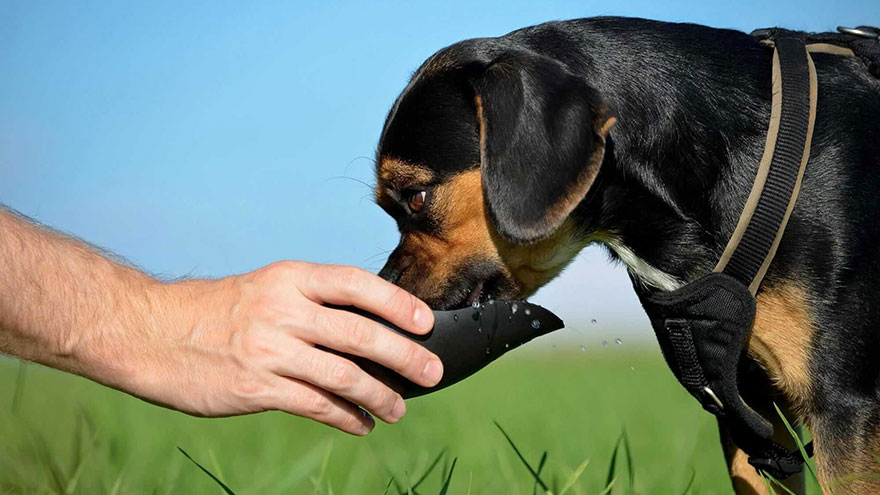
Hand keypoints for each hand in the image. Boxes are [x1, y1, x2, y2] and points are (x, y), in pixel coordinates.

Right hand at [116, 261, 441, 434]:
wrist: (150, 333)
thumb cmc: (213, 312)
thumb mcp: (263, 288)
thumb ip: (310, 302)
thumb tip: (367, 327)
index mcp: (289, 278)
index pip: (356, 283)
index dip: (396, 303)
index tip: (426, 322)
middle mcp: (283, 310)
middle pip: (360, 334)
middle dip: (405, 355)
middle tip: (432, 372)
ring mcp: (270, 350)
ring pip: (344, 376)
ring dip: (380, 395)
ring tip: (399, 408)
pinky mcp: (257, 388)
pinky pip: (315, 405)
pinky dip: (345, 417)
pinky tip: (361, 425)